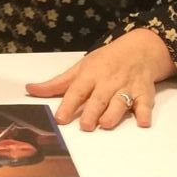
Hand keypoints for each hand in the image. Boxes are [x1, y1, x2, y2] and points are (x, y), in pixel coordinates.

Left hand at [25, 28, 176, 129]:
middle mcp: (108, 81)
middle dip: (92, 112)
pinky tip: (142, 122)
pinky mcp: (144, 94)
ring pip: (120, 102)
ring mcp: (126, 87)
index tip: (60, 118)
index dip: (68, 104)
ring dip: (114, 113)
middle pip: (99, 98)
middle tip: (85, 126)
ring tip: (105, 124)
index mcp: (90, 75)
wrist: (138, 50)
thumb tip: (30, 89)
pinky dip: (145, 113)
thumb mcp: (79, 68)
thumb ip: (56, 83)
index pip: (77, 90)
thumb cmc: (104, 61)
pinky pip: (145, 104)